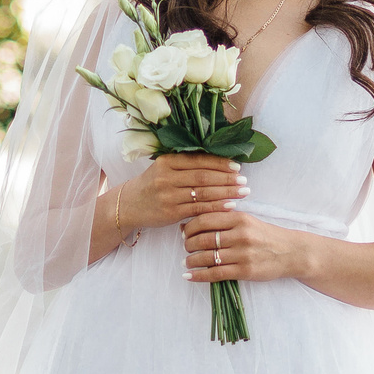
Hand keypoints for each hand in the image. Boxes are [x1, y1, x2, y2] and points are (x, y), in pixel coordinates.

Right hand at [115, 154, 246, 233]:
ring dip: (226, 193)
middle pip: (204, 177)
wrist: (129, 205)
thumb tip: (219, 161)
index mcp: (167, 161)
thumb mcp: (163, 168)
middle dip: (227, 179)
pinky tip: (230, 205)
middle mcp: (166, 177)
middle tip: (244, 181)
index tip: (237, 167)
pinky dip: (216, 207)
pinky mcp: (170, 213)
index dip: (220, 163)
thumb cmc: (152, 185)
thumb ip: (186, 164)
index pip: (199, 160)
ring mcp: (168, 196)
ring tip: (243, 192)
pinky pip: (198, 209)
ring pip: (203, 193)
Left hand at [182, 209, 314, 283]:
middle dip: (188, 245)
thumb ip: (221, 221)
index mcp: (240, 218)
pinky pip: (215, 273)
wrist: (291, 252)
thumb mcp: (246, 221)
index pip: (205, 220)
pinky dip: (198, 275)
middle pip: (203, 239)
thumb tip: (187, 224)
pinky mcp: (245, 271)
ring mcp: (243, 253)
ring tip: (187, 262)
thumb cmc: (265, 236)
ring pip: (207, 257)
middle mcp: (241, 234)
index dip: (190, 227)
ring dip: (191, 260)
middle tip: (186, 248)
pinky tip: (189, 276)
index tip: (184, 232)